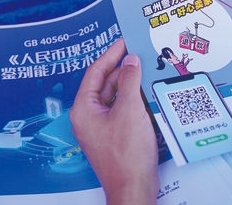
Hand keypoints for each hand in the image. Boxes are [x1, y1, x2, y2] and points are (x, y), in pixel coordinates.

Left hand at [70, 39, 158, 204]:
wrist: (133, 189)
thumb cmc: (127, 155)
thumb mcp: (130, 110)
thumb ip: (129, 81)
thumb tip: (130, 61)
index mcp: (84, 109)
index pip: (95, 72)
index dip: (111, 54)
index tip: (123, 42)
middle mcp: (88, 117)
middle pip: (104, 84)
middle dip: (122, 69)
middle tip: (139, 54)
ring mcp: (100, 128)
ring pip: (114, 97)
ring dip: (129, 85)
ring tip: (146, 71)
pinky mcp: (113, 136)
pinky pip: (121, 110)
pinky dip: (132, 100)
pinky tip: (146, 94)